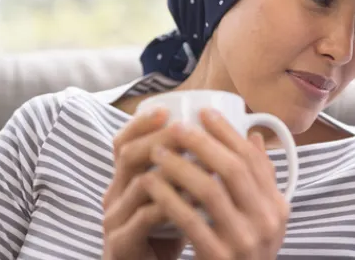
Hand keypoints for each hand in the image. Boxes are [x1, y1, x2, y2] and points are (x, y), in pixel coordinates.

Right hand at [102, 108, 186, 259]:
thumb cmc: (170, 232)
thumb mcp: (181, 196)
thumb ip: (196, 170)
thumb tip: (240, 138)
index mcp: (126, 179)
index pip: (123, 142)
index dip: (141, 124)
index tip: (167, 110)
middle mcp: (115, 195)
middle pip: (129, 155)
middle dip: (160, 139)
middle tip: (186, 131)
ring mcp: (114, 219)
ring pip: (139, 183)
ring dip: (172, 171)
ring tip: (201, 164)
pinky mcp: (121, 244)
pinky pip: (144, 218)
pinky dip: (171, 205)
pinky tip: (195, 201)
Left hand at [146, 109, 289, 259]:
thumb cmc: (243, 250)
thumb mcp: (261, 217)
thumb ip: (260, 179)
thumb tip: (253, 135)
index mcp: (278, 207)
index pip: (255, 160)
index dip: (229, 133)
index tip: (205, 113)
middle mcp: (267, 222)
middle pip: (234, 170)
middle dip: (204, 143)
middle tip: (178, 127)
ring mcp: (245, 241)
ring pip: (210, 191)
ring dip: (181, 166)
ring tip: (159, 152)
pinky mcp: (219, 257)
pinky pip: (189, 220)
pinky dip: (169, 198)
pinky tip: (152, 184)